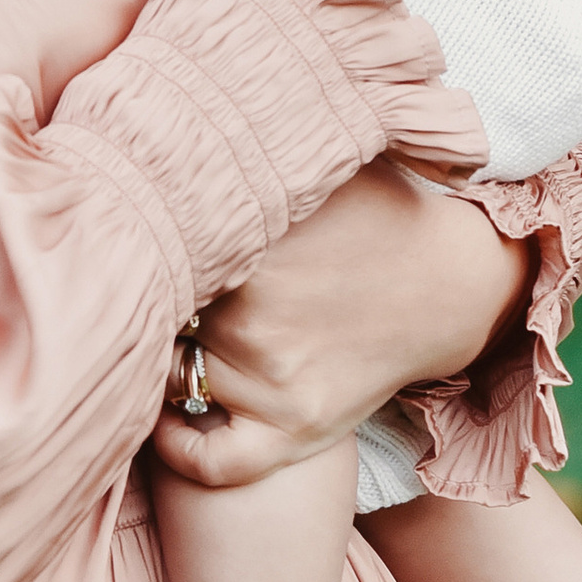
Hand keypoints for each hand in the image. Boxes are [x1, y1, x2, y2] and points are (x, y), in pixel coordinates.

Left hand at [148, 160, 532, 488]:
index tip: (133, 240)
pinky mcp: (294, 430)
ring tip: (168, 334)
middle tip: (147, 286)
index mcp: (244, 248)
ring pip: (172, 379)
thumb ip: (241, 145)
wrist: (448, 280)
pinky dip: (180, 451)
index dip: (135, 247)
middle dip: (149, 302)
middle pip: (156, 317)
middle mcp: (248, 320)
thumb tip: (168, 120)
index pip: (148, 255)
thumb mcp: (313, 163)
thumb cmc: (371, 211)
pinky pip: (214, 462)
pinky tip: (168, 422)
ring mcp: (270, 383)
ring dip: (163, 359)